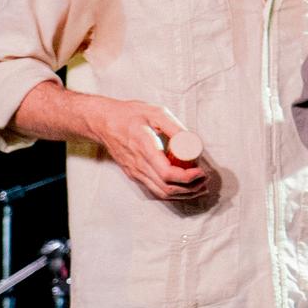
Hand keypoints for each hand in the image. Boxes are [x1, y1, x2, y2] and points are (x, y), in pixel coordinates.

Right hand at [93, 99, 215, 200]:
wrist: (103, 121)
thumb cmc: (129, 115)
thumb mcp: (156, 113)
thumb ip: (175, 128)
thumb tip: (192, 143)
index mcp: (144, 148)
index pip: (167, 173)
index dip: (187, 177)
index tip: (201, 171)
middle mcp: (138, 164)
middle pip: (166, 188)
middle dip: (190, 189)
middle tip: (205, 180)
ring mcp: (134, 172)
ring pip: (160, 193)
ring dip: (182, 194)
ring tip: (199, 187)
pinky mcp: (133, 174)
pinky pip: (154, 189)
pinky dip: (171, 192)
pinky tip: (183, 187)